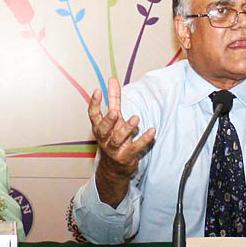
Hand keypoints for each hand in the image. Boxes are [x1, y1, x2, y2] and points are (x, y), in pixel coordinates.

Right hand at [88, 78, 155, 206]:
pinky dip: (144, 140)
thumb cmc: (114, 136)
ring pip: (118, 139)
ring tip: (136, 118)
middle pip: (103, 130)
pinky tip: (152, 131)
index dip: (94, 103)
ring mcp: (115, 149)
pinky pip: (135, 148)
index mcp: (99, 127)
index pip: (93, 115)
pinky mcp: (127, 156)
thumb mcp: (114, 118)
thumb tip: (112, 79)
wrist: (115, 168)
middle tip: (115, 112)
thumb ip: (113, 99)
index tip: (97, 90)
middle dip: (108, 121)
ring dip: (127, 129)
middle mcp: (104, 138)